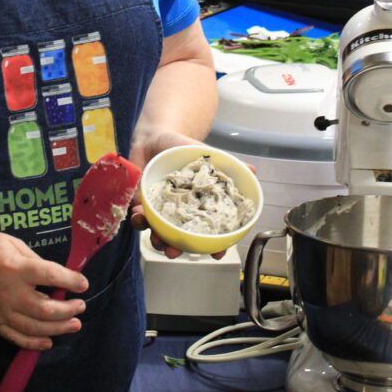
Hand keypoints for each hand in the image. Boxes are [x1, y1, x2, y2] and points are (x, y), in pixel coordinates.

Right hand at [0, 227, 88, 349]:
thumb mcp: (12, 243)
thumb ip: (35, 260)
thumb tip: (56, 276)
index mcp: (15, 267)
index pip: (50, 276)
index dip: (71, 281)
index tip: (83, 283)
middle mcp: (8, 292)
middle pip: (45, 310)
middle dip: (68, 310)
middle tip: (81, 306)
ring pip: (33, 328)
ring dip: (57, 329)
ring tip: (74, 325)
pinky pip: (14, 337)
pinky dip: (33, 343)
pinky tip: (48, 341)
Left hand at [128, 130, 226, 261]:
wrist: (154, 136)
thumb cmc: (181, 147)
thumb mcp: (204, 154)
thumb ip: (226, 165)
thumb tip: (253, 171)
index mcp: (198, 204)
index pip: (208, 229)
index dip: (215, 245)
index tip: (217, 254)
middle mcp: (180, 211)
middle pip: (181, 238)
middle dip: (178, 249)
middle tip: (175, 253)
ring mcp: (160, 209)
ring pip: (159, 233)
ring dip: (157, 240)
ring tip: (158, 240)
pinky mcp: (141, 204)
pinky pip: (139, 217)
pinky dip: (139, 220)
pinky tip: (140, 217)